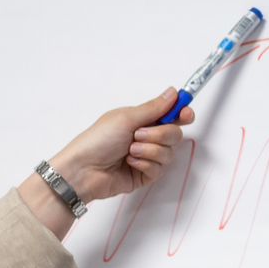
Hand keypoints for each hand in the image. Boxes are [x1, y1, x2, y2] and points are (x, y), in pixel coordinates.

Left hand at [17, 88, 194, 237]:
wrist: (83, 170)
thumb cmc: (97, 140)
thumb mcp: (126, 118)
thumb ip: (154, 108)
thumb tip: (173, 92)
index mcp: (141, 120)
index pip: (171, 115)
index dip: (182, 113)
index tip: (186, 113)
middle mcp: (146, 138)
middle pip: (174, 134)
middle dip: (161, 134)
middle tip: (139, 135)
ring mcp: (146, 157)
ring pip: (169, 152)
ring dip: (150, 150)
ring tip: (129, 151)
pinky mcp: (144, 175)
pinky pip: (159, 169)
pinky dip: (145, 164)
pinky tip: (129, 163)